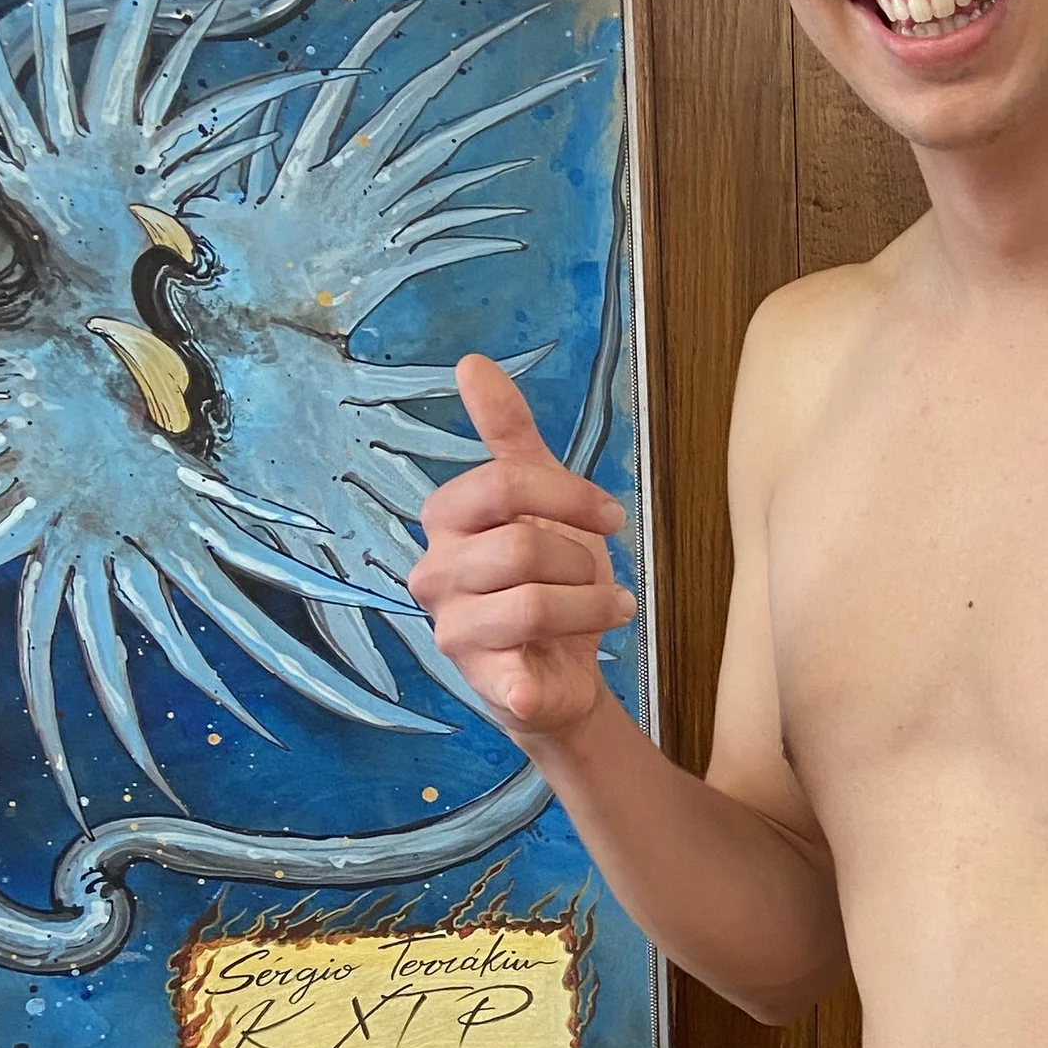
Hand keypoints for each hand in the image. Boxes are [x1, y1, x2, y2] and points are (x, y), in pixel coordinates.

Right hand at [407, 355, 633, 736]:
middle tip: (600, 576)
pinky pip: (511, 681)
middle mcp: (436, 574)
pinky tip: (551, 678)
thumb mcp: (538, 498)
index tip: (611, 514)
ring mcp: (454, 633)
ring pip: (534, 604)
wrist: (564, 669)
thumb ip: (507, 433)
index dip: (569, 495)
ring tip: (611, 610)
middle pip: (521, 546)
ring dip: (593, 605)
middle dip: (581, 560)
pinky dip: (534, 682)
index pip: (503, 484)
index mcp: (446, 521)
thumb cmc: (550, 577)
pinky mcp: (483, 685)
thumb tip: (471, 362)